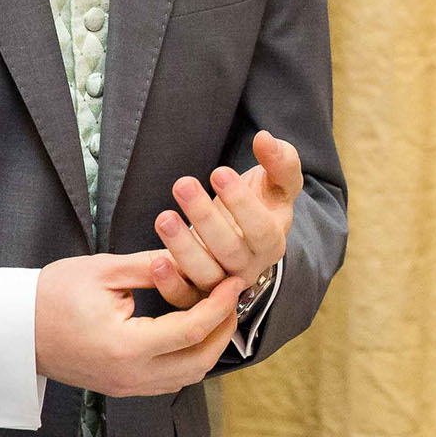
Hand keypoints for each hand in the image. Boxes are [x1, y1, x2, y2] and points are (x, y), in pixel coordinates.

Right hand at [33, 253, 247, 394]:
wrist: (12, 329)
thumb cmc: (51, 294)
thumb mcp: (104, 270)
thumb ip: (153, 266)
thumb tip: (193, 258)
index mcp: (126, 347)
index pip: (192, 330)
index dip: (220, 305)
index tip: (235, 281)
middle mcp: (130, 375)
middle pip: (199, 362)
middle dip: (224, 330)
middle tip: (233, 298)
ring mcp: (125, 386)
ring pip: (187, 377)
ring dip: (209, 347)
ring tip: (218, 312)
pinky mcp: (121, 387)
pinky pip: (169, 380)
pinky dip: (189, 358)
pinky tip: (192, 330)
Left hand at [147, 130, 303, 308]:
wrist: (243, 236)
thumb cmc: (262, 203)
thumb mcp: (279, 182)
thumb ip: (281, 161)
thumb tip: (265, 139)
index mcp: (272, 242)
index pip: (262, 230)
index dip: (242, 203)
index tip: (219, 171)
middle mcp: (249, 268)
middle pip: (230, 251)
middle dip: (205, 218)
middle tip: (183, 184)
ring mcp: (221, 284)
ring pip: (205, 275)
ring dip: (183, 248)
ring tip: (164, 217)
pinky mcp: (195, 293)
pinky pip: (183, 297)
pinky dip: (168, 284)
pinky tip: (155, 261)